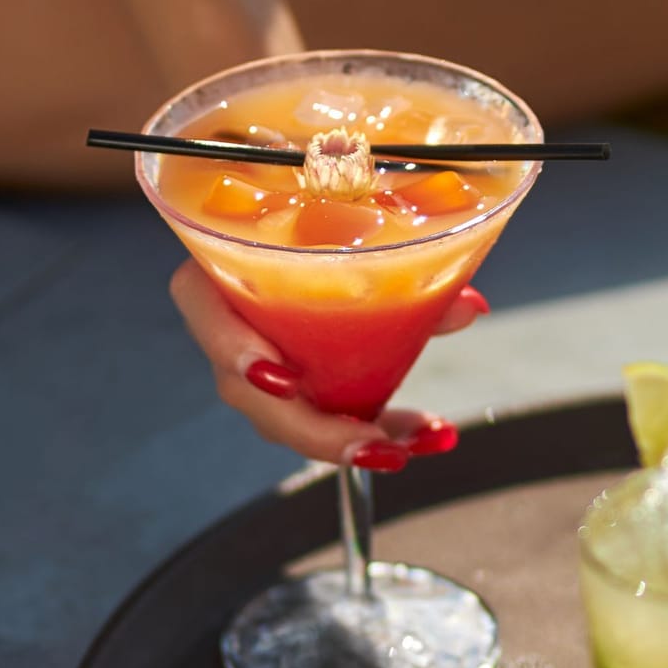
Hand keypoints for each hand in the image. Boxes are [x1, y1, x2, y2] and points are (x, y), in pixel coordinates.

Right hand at [168, 259, 487, 470]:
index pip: (198, 301)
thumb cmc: (329, 222)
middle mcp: (232, 319)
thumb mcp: (365, 231)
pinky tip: (427, 437)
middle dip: (310, 428)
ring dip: (349, 441)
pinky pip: (323, 421)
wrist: (331, 231)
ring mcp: (256, 361)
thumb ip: (412, 267)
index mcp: (226, 260)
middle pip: (245, 389)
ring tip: (406, 445)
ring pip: (284, 418)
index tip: (283, 377)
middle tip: (368, 441)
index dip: (230, 344)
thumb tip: (468, 305)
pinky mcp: (291, 388)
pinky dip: (377, 432)